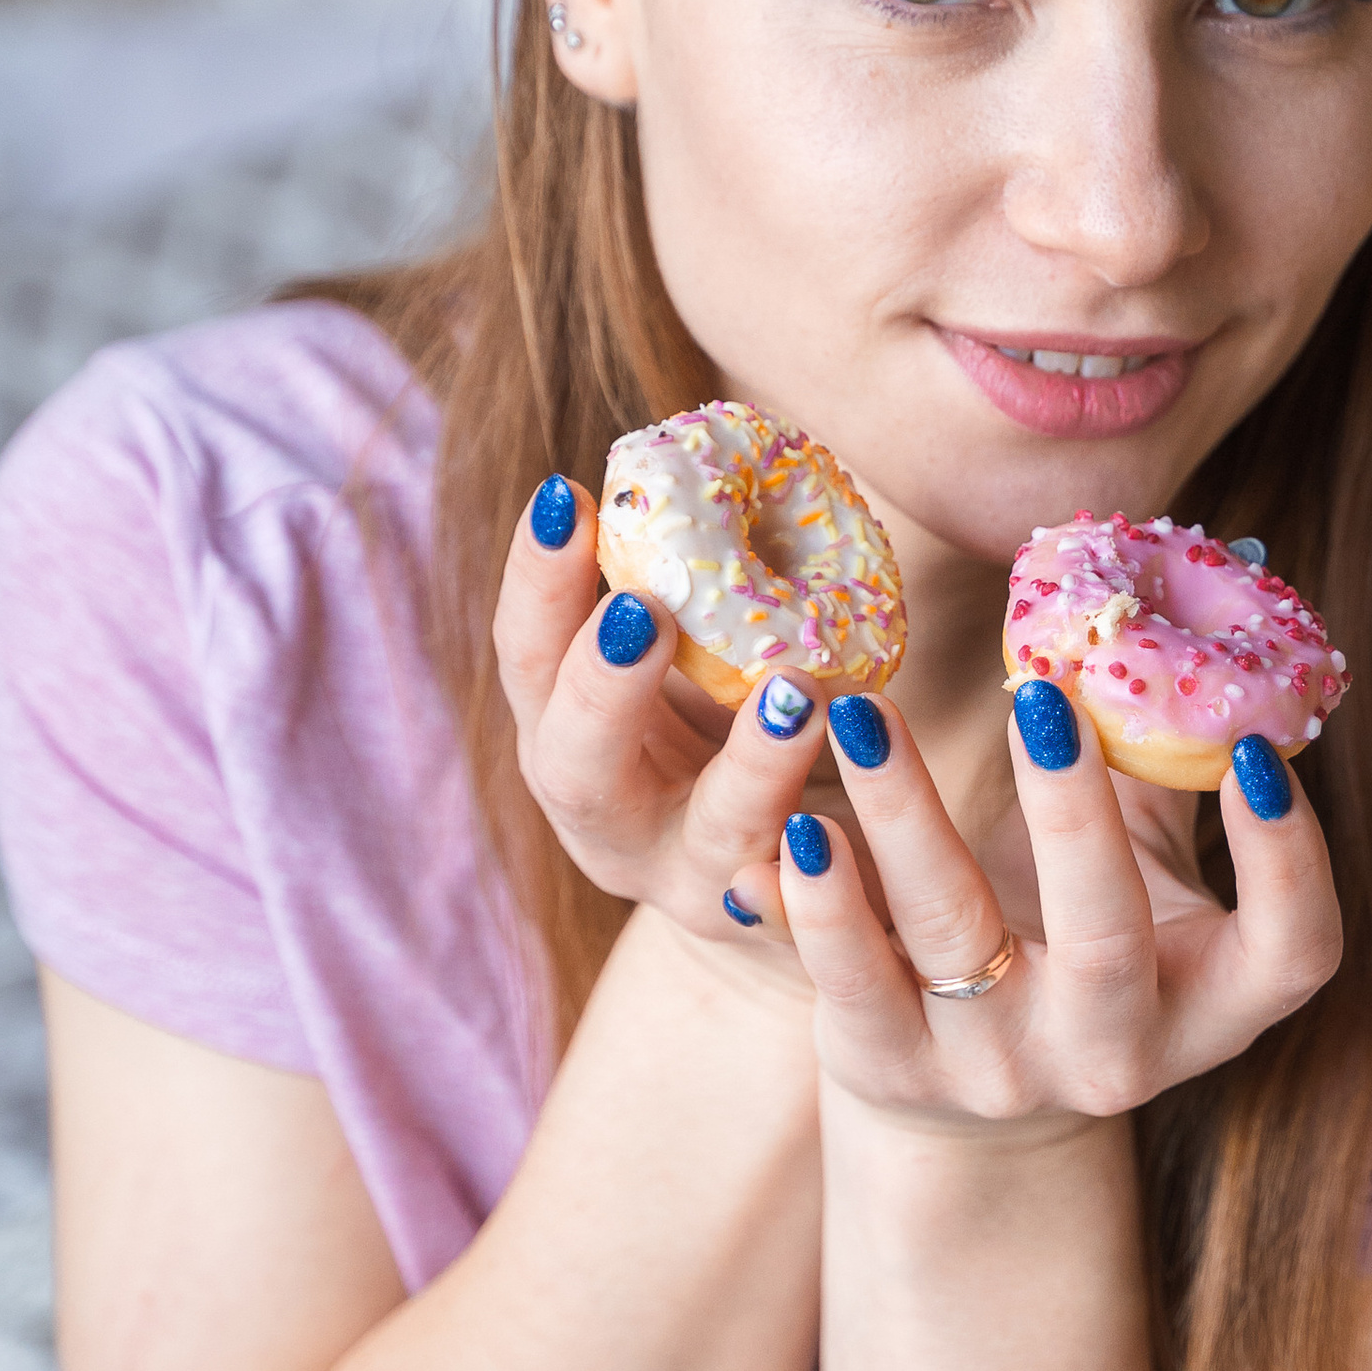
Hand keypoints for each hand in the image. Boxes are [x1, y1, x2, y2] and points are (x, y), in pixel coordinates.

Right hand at [492, 474, 847, 964]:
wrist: (796, 886)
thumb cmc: (730, 734)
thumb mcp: (691, 662)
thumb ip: (682, 586)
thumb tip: (707, 443)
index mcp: (566, 735)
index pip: (528, 654)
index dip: (538, 580)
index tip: (568, 496)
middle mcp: (607, 815)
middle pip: (574, 760)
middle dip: (602, 684)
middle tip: (644, 608)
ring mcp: (692, 881)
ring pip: (709, 834)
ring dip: (751, 762)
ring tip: (798, 693)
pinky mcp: (778, 927)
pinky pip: (798, 907)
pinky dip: (817, 871)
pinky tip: (843, 828)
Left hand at [771, 677, 1342, 1126]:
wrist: (967, 1089)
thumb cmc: (1075, 931)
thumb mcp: (1142, 867)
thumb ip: (1166, 759)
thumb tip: (1191, 593)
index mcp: (1211, 1004)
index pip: (1294, 952)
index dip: (1291, 861)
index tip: (1256, 748)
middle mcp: (1115, 1052)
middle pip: (1110, 943)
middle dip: (1075, 815)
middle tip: (1039, 696)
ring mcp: (1001, 1069)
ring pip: (956, 936)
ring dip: (908, 816)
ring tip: (864, 716)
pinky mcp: (895, 1068)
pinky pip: (851, 982)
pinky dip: (821, 902)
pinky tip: (800, 824)